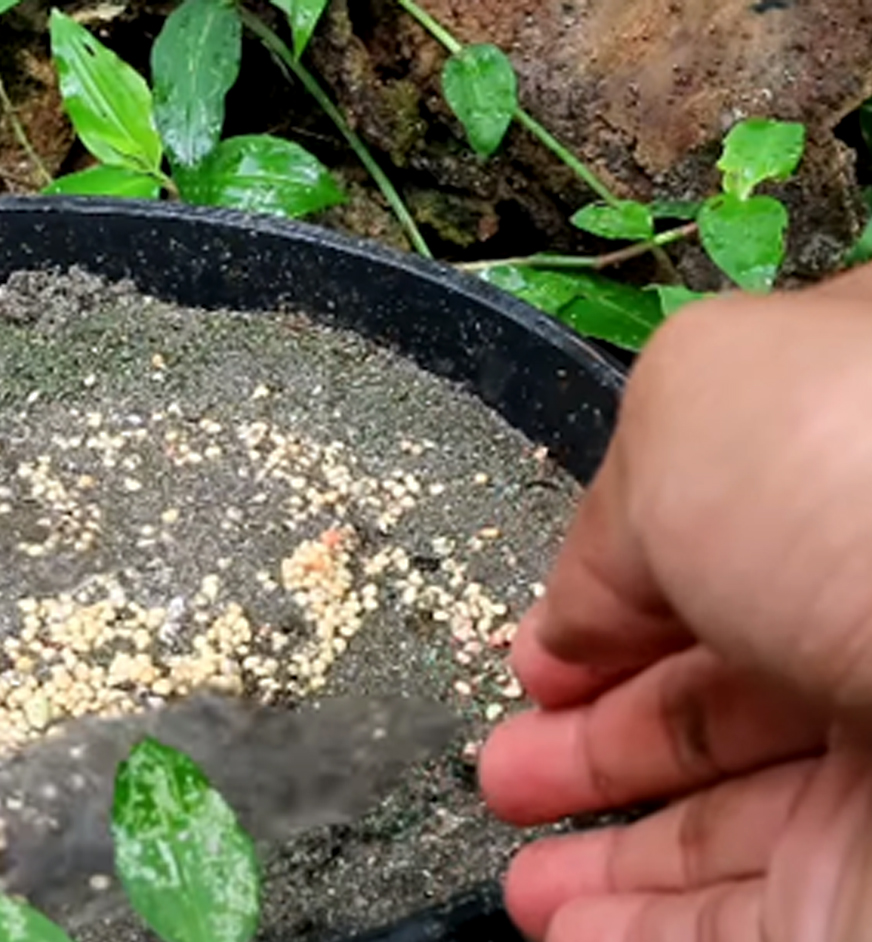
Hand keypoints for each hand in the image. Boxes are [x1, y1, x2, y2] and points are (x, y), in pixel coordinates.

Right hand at [478, 265, 871, 940]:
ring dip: (616, 867)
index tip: (543, 664)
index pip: (719, 570)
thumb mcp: (693, 420)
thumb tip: (571, 627)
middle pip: (719, 712)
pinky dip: (648, 940)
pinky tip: (576, 935)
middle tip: (513, 776)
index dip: (615, 618)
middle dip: (598, 752)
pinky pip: (752, 931)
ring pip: (733, 839)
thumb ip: (611, 525)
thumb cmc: (868, 484)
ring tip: (529, 886)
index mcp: (853, 495)